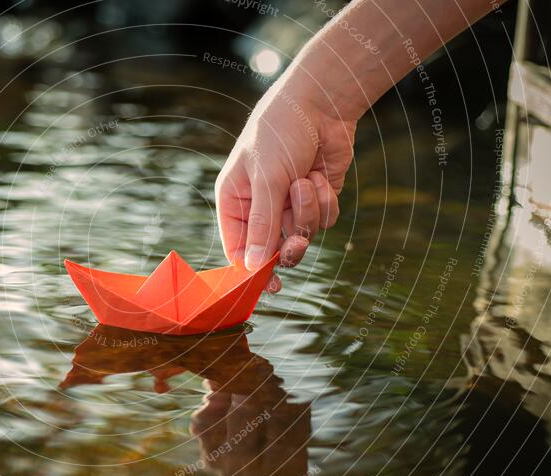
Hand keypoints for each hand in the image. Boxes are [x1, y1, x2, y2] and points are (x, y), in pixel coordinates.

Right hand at [215, 76, 355, 290]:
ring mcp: (290, 204)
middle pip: (273, 250)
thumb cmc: (281, 133)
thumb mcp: (267, 178)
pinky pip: (324, 221)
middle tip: (297, 238)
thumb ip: (262, 225)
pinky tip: (320, 175)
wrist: (322, 104)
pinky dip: (325, 201)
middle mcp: (260, 208)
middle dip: (289, 241)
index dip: (252, 270)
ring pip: (303, 235)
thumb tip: (252, 267)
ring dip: (308, 211)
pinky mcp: (317, 199)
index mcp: (235, 202)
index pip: (237, 249)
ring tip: (306, 180)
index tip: (271, 286)